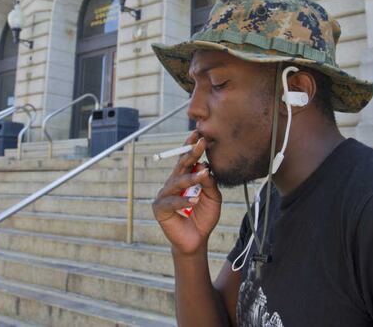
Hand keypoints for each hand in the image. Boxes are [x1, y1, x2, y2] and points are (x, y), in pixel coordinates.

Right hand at [152, 131, 221, 255]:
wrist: (197, 240)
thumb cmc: (204, 216)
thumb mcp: (213, 198)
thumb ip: (210, 184)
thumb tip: (205, 167)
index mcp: (184, 177)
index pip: (187, 159)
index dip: (191, 146)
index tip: (200, 133)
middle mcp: (173, 183)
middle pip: (181, 165)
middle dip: (191, 152)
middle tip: (201, 142)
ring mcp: (165, 194)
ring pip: (178, 182)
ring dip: (191, 177)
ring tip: (204, 174)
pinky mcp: (160, 208)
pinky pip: (172, 202)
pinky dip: (184, 201)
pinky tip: (194, 201)